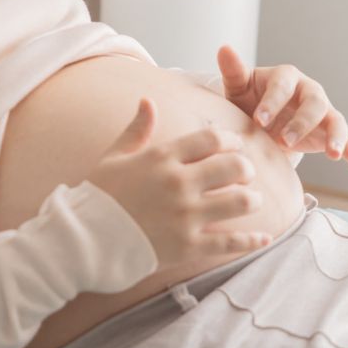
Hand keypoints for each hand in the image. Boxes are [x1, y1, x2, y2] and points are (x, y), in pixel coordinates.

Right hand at [86, 97, 273, 268]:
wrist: (82, 240)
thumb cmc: (97, 196)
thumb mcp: (114, 157)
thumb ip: (137, 129)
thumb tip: (148, 100)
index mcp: (162, 158)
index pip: (211, 139)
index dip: (230, 140)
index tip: (234, 146)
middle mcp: (179, 184)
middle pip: (233, 167)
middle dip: (246, 168)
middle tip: (246, 173)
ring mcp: (186, 216)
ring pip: (239, 202)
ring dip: (252, 199)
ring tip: (252, 200)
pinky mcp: (188, 246)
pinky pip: (229, 243)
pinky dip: (251, 240)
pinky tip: (264, 237)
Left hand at [215, 44, 347, 171]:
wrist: (260, 121)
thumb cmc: (248, 100)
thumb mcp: (238, 88)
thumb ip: (233, 71)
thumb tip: (224, 48)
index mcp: (286, 77)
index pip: (282, 87)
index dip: (271, 103)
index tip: (258, 121)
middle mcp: (308, 90)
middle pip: (314, 102)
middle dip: (301, 122)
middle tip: (285, 140)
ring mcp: (322, 111)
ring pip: (335, 119)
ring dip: (335, 136)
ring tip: (332, 153)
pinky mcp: (328, 131)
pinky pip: (346, 140)